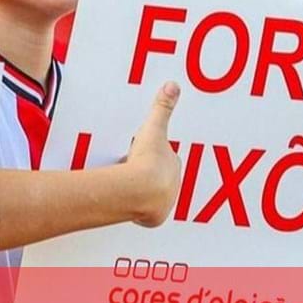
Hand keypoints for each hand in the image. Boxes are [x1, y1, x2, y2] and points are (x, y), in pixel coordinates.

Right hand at [121, 81, 181, 227]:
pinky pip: (148, 214)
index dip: (152, 155)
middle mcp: (174, 185)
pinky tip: (129, 204)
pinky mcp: (154, 217)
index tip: (142, 152)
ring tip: (129, 186)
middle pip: (161, 178)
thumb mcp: (153, 128)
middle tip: (133, 168)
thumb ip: (162, 107)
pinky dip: (140, 210)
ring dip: (145, 192)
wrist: (141, 190)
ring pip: (155, 196)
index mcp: (173, 164)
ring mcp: (165, 202)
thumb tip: (173, 85)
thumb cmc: (147, 160)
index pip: (165, 158)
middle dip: (149, 174)